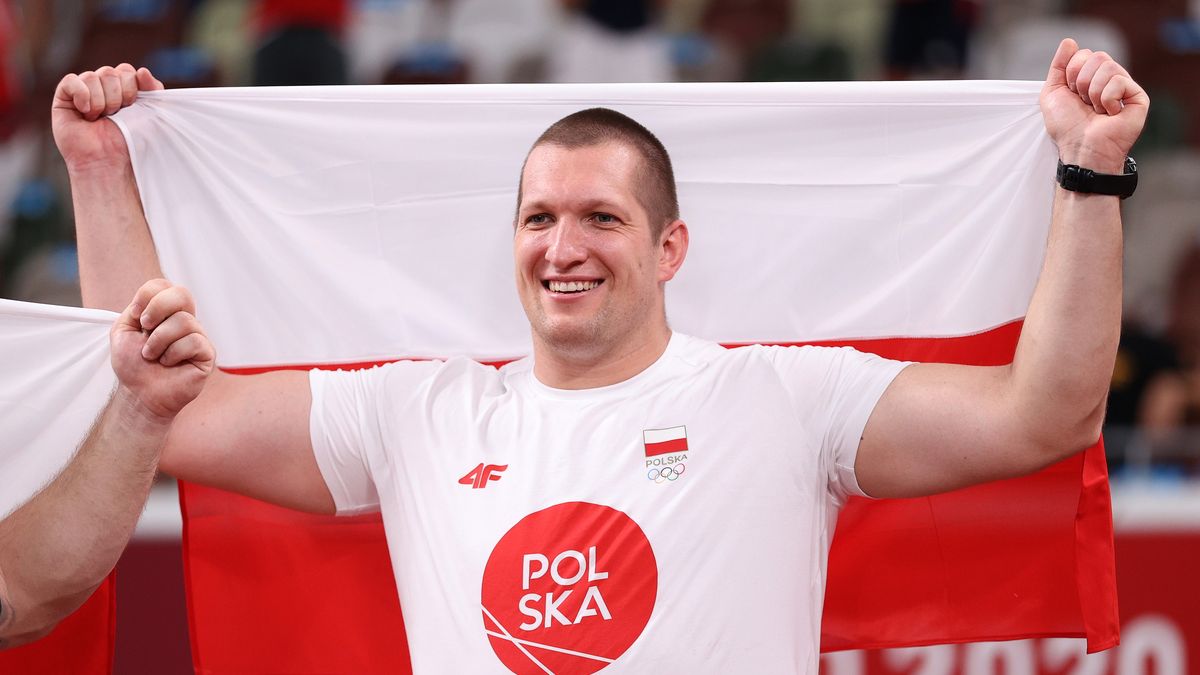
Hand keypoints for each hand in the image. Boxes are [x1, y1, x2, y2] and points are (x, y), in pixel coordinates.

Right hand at [52, 64, 162, 172]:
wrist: (109, 161)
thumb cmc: (131, 142)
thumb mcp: (153, 114)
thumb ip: (154, 90)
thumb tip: (142, 71)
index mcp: (123, 90)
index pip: (126, 71)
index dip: (132, 86)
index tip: (133, 106)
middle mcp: (103, 89)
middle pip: (110, 72)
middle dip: (117, 96)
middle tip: (115, 116)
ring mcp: (83, 93)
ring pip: (92, 76)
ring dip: (101, 101)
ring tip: (99, 119)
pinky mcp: (64, 98)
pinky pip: (71, 80)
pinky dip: (81, 94)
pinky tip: (85, 112)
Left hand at [111, 279, 214, 420]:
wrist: (139, 393)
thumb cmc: (133, 364)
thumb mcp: (123, 331)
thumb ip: (136, 309)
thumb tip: (154, 301)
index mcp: (165, 312)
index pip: (163, 286)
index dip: (147, 295)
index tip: (136, 316)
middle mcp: (184, 320)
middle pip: (181, 293)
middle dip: (158, 308)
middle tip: (146, 328)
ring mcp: (197, 336)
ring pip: (184, 321)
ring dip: (159, 340)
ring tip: (152, 356)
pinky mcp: (207, 354)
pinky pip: (193, 341)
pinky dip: (173, 353)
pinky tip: (168, 363)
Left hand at [1039, 38, 1148, 172]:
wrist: (1080, 148)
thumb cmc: (1067, 127)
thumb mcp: (1052, 93)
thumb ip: (1058, 67)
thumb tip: (1069, 42)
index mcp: (1091, 77)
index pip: (1083, 54)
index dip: (1071, 74)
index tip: (1071, 95)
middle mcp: (1109, 80)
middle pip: (1096, 56)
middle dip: (1081, 81)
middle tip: (1084, 103)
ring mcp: (1125, 87)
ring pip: (1108, 65)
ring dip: (1093, 92)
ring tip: (1096, 110)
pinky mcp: (1138, 97)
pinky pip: (1119, 80)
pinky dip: (1107, 99)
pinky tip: (1109, 114)